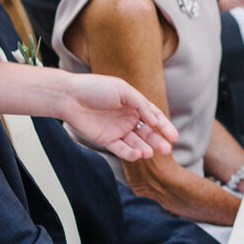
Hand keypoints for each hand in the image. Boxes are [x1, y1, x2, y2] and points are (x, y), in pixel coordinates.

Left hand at [55, 74, 176, 162]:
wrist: (69, 96)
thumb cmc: (96, 88)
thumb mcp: (123, 90)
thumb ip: (141, 105)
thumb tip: (155, 120)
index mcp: (134, 104)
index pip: (154, 117)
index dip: (165, 126)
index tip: (173, 136)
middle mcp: (128, 118)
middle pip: (148, 133)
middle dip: (158, 141)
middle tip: (167, 149)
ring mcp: (118, 130)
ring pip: (137, 143)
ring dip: (145, 148)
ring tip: (150, 152)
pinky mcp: (107, 140)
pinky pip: (122, 149)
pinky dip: (130, 153)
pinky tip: (138, 154)